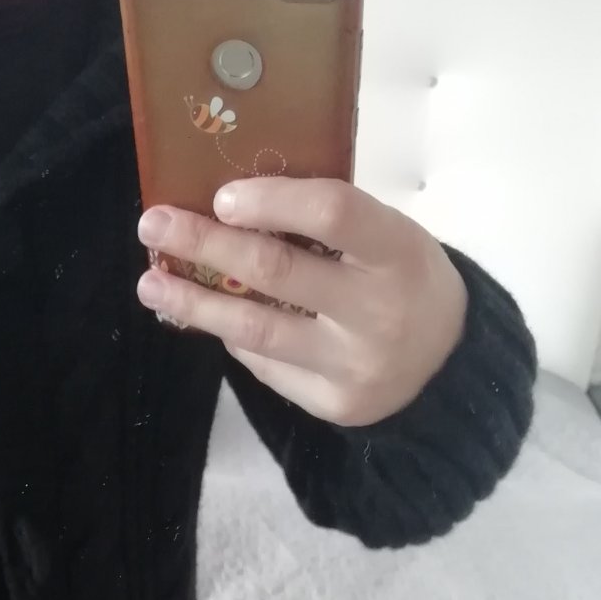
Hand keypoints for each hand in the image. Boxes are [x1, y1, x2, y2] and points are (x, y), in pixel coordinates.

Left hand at [136, 176, 467, 428]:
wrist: (449, 368)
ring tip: (151, 285)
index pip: (333, 213)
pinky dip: (233, 336)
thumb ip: (328, 226)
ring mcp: (352, 365)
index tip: (221, 195)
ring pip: (254, 330)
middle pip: (275, 272)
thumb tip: (229, 206)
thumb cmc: (405, 281)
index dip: (272, 201)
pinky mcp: (332, 404)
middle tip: (152, 225)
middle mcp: (376, 313)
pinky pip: (265, 365)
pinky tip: (208, 318)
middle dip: (204, 245)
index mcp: (399, 253)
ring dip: (193, 304)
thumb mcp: (389, 240)